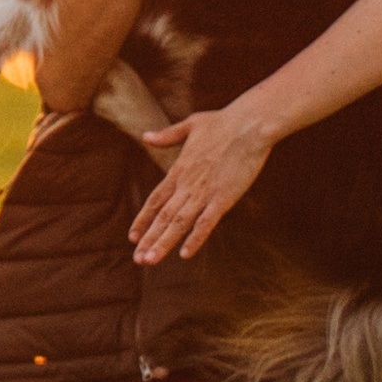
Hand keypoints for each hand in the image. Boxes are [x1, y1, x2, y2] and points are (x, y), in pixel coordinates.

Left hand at [129, 104, 272, 262]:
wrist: (249, 124)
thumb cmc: (222, 122)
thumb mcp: (190, 124)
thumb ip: (167, 135)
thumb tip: (145, 136)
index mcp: (179, 170)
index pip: (155, 200)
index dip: (143, 219)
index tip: (132, 237)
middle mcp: (187, 185)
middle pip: (163, 217)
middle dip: (149, 239)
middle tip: (138, 259)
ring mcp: (204, 193)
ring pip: (179, 223)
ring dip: (164, 243)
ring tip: (150, 260)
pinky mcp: (223, 198)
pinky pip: (206, 223)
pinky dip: (195, 239)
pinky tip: (185, 254)